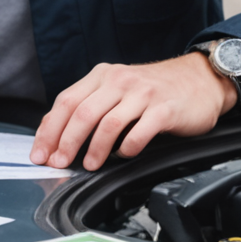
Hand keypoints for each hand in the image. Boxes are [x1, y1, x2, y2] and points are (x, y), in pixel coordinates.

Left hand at [29, 53, 235, 170]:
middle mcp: (120, 81)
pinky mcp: (165, 109)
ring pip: (108, 123)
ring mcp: (143, 94)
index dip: (49, 130)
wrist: (200, 80)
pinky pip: (139, 132)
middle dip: (66, 143)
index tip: (40, 153)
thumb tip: (54, 132)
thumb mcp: (117, 90)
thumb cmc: (154, 90)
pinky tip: (124, 155)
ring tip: (90, 165)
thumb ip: (89, 105)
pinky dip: (127, 148)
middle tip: (59, 164)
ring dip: (94, 149)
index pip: (66, 102)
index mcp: (102, 76)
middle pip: (82, 113)